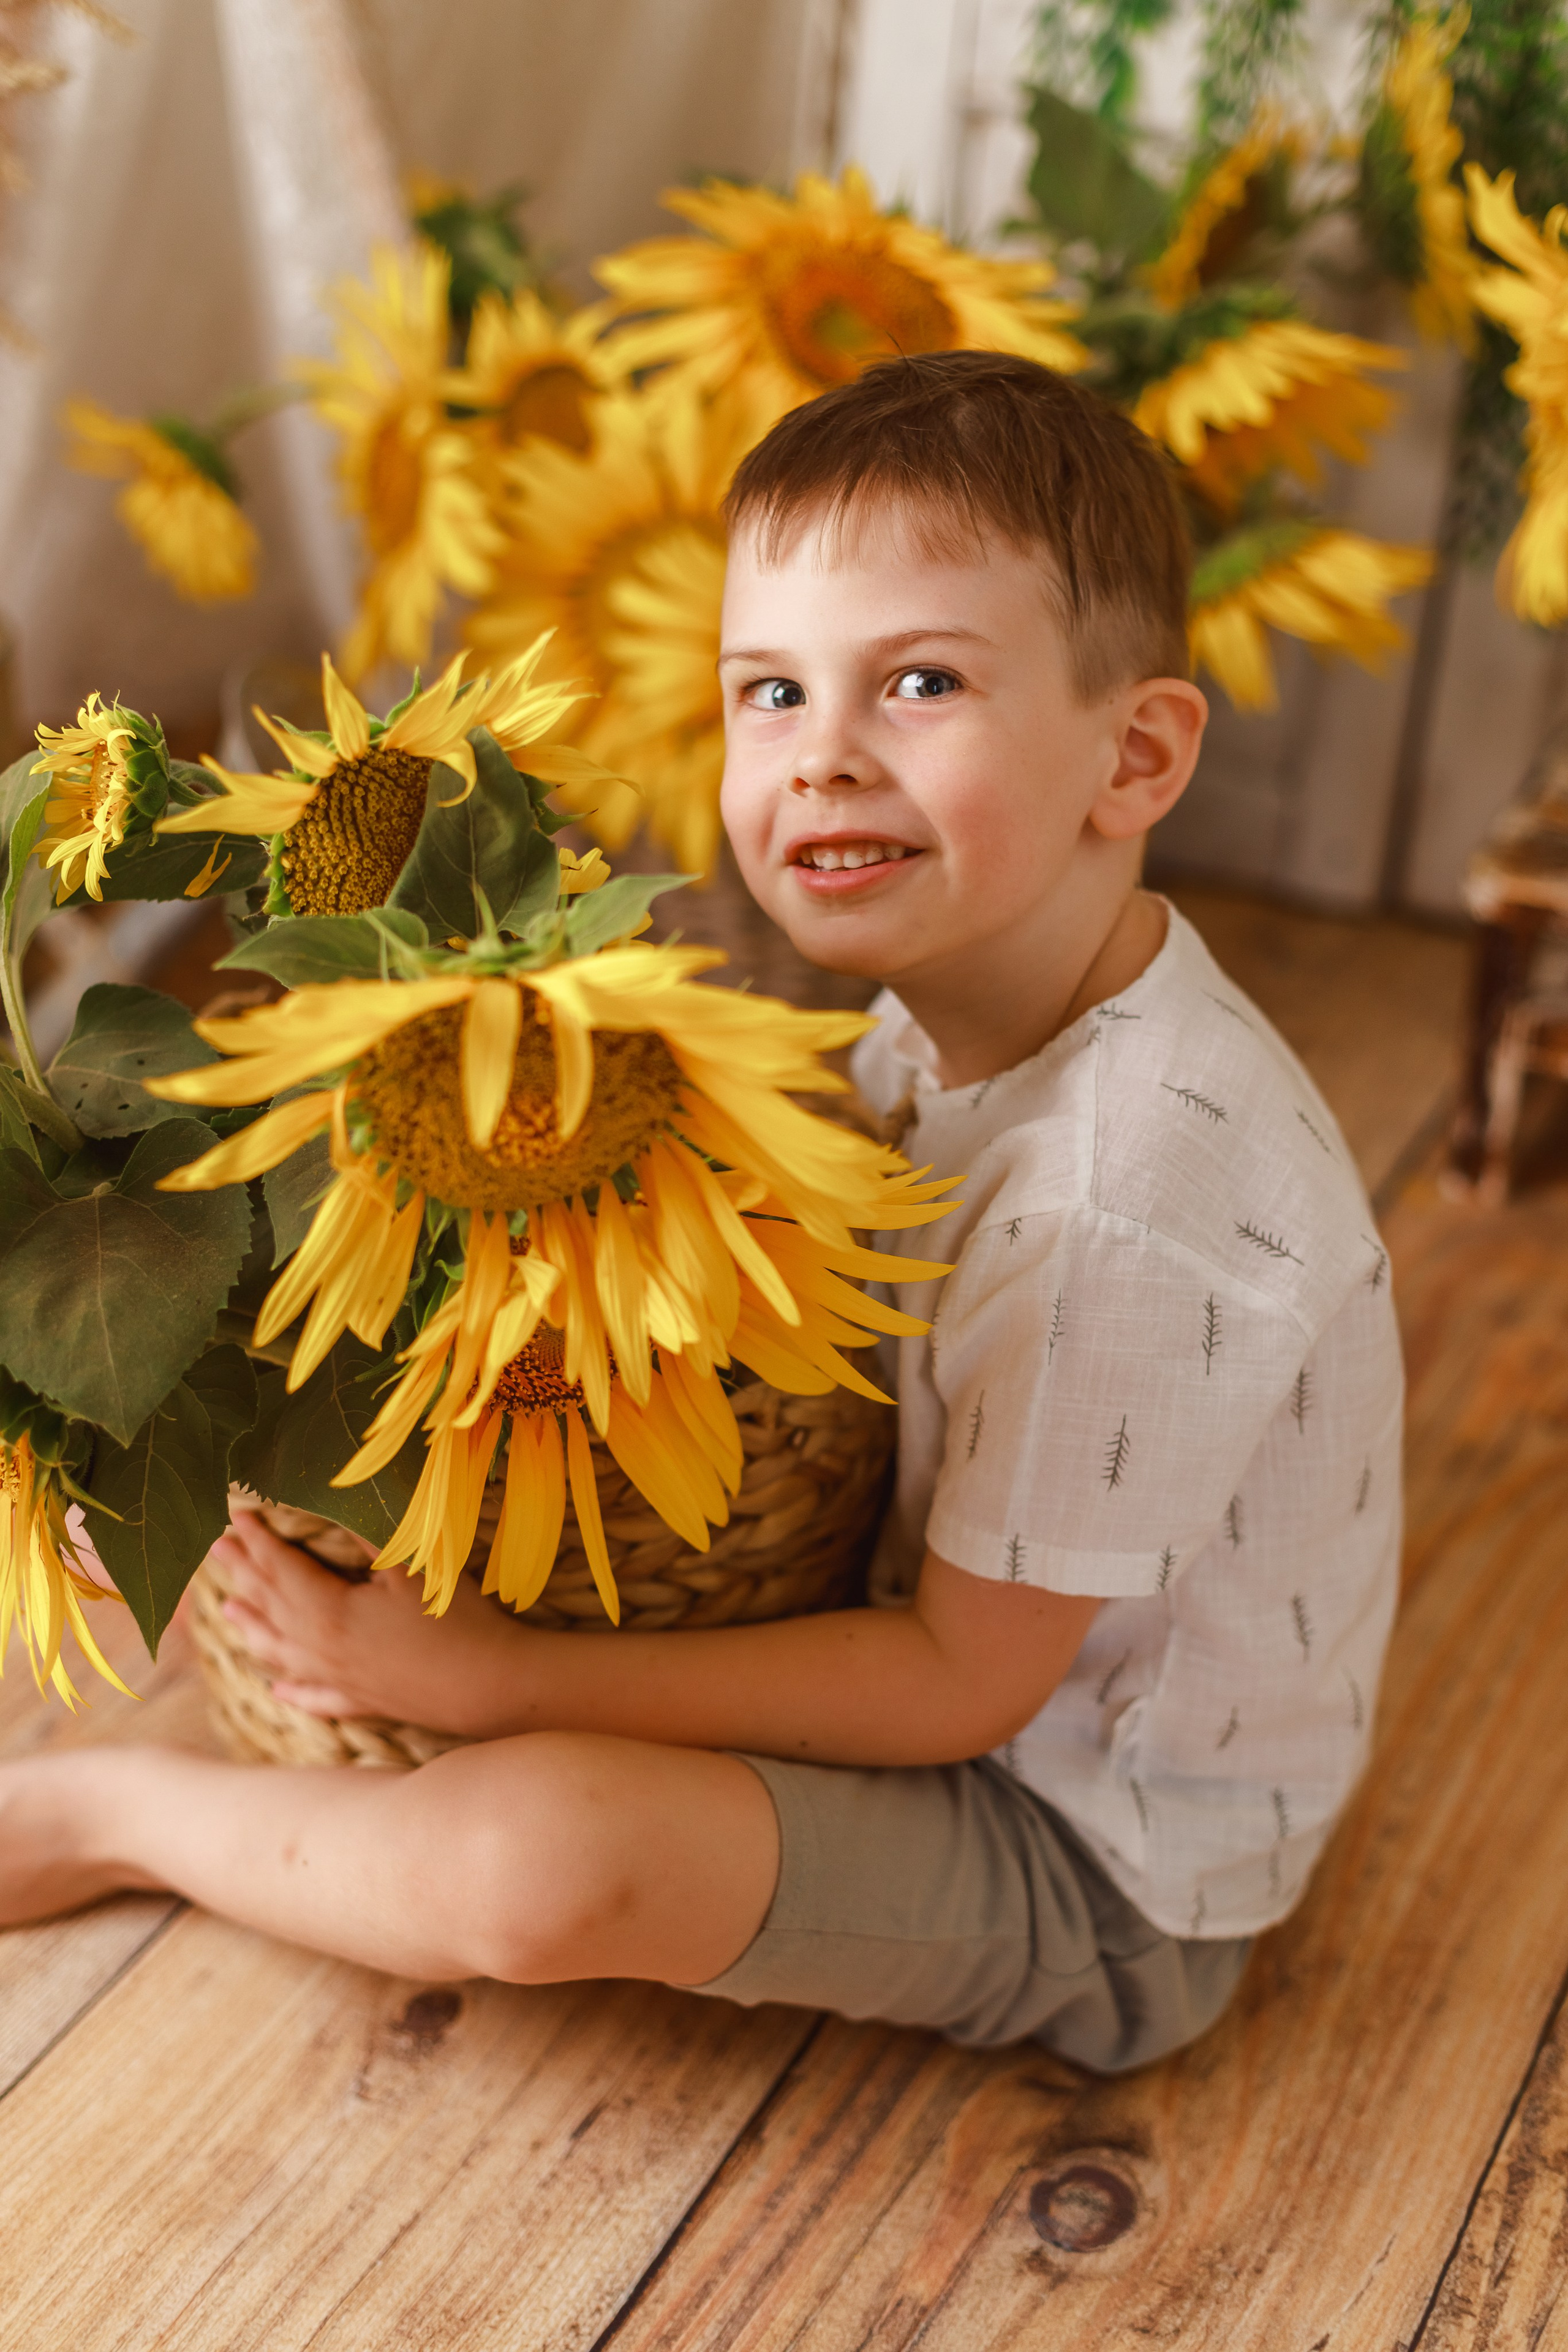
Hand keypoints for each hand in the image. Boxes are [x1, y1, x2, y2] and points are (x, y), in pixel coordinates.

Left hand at [213, 1511, 530, 1735]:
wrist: (489, 1686)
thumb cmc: (455, 1619)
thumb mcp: (412, 1566)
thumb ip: (367, 1538)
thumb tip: (332, 1508)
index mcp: (330, 1613)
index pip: (281, 1569)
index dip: (258, 1541)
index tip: (235, 1516)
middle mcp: (323, 1650)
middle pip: (272, 1607)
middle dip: (244, 1575)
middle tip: (216, 1549)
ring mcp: (340, 1681)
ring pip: (282, 1654)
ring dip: (253, 1629)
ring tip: (228, 1613)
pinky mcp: (363, 1702)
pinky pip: (315, 1697)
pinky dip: (292, 1690)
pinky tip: (277, 1688)